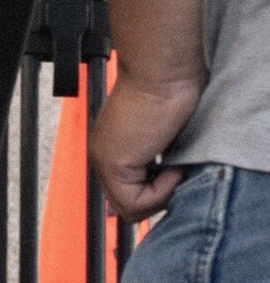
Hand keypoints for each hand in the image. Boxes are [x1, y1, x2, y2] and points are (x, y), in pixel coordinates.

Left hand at [89, 68, 204, 219]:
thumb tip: (172, 177)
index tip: (176, 172)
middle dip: (158, 199)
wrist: (162, 72)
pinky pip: (137, 203)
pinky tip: (173, 164)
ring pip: (131, 210)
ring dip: (162, 195)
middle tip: (178, 173)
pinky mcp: (114, 163)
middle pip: (127, 206)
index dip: (157, 193)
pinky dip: (162, 191)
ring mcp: (105, 161)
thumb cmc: (169, 91)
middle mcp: (104, 157)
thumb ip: (160, 157)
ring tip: (176, 166)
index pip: (128, 194)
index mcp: (114, 149)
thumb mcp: (163, 133)